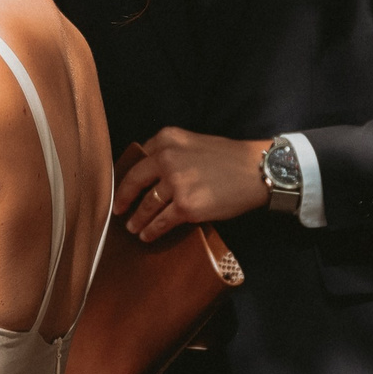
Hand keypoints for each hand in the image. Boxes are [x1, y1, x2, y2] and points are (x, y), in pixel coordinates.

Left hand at [114, 128, 272, 241]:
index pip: (138, 157)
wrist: (255, 171)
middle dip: (123, 198)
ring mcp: (175, 183)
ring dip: (137, 219)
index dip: (126, 175)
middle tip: (117, 209)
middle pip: (135, 181)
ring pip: (146, 205)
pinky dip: (151, 230)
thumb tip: (148, 171)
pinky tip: (147, 235)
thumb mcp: (194, 141)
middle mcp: (166, 158)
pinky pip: (161, 222)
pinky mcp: (186, 206)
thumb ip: (170, 150)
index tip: (121, 187)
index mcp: (167, 139)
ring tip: (132, 227)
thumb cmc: (228, 158)